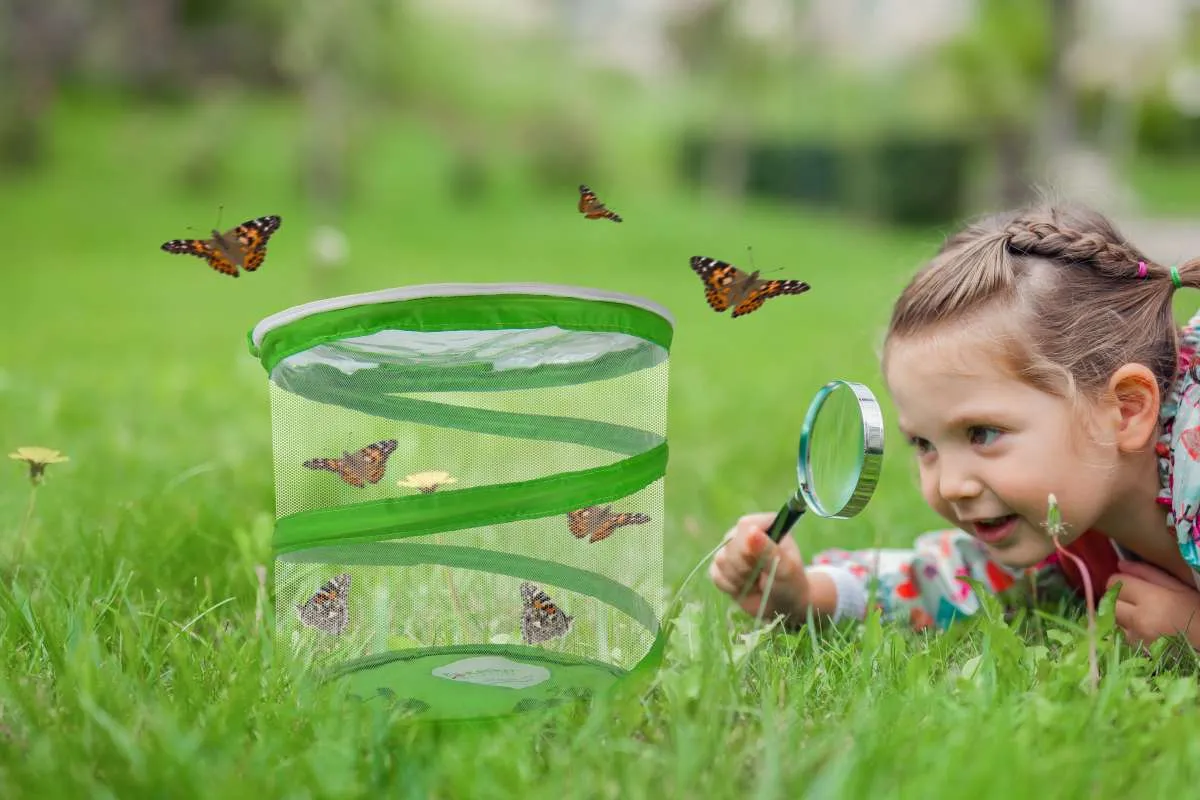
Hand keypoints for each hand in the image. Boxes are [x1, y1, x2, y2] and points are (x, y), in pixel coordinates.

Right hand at [708, 512, 832, 624]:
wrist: (783, 605)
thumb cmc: (790, 583)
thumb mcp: (786, 568)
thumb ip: (768, 549)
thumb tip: (751, 530)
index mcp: (766, 524)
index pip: (745, 525)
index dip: (749, 545)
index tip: (762, 562)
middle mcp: (747, 532)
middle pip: (731, 543)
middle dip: (745, 566)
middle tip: (763, 575)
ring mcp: (732, 549)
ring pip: (721, 559)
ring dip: (740, 578)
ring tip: (756, 582)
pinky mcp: (721, 567)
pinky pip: (715, 574)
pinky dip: (731, 586)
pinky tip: (745, 588)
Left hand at [1107, 560, 1199, 650]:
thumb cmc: (1197, 613)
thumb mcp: (1178, 588)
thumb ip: (1147, 573)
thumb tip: (1120, 564)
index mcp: (1151, 599)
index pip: (1115, 582)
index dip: (1121, 581)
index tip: (1130, 584)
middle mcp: (1139, 620)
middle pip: (1109, 602)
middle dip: (1117, 599)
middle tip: (1133, 601)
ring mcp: (1136, 639)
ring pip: (1111, 620)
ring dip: (1120, 617)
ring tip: (1140, 618)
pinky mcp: (1136, 653)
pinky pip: (1119, 637)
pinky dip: (1125, 632)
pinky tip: (1142, 631)